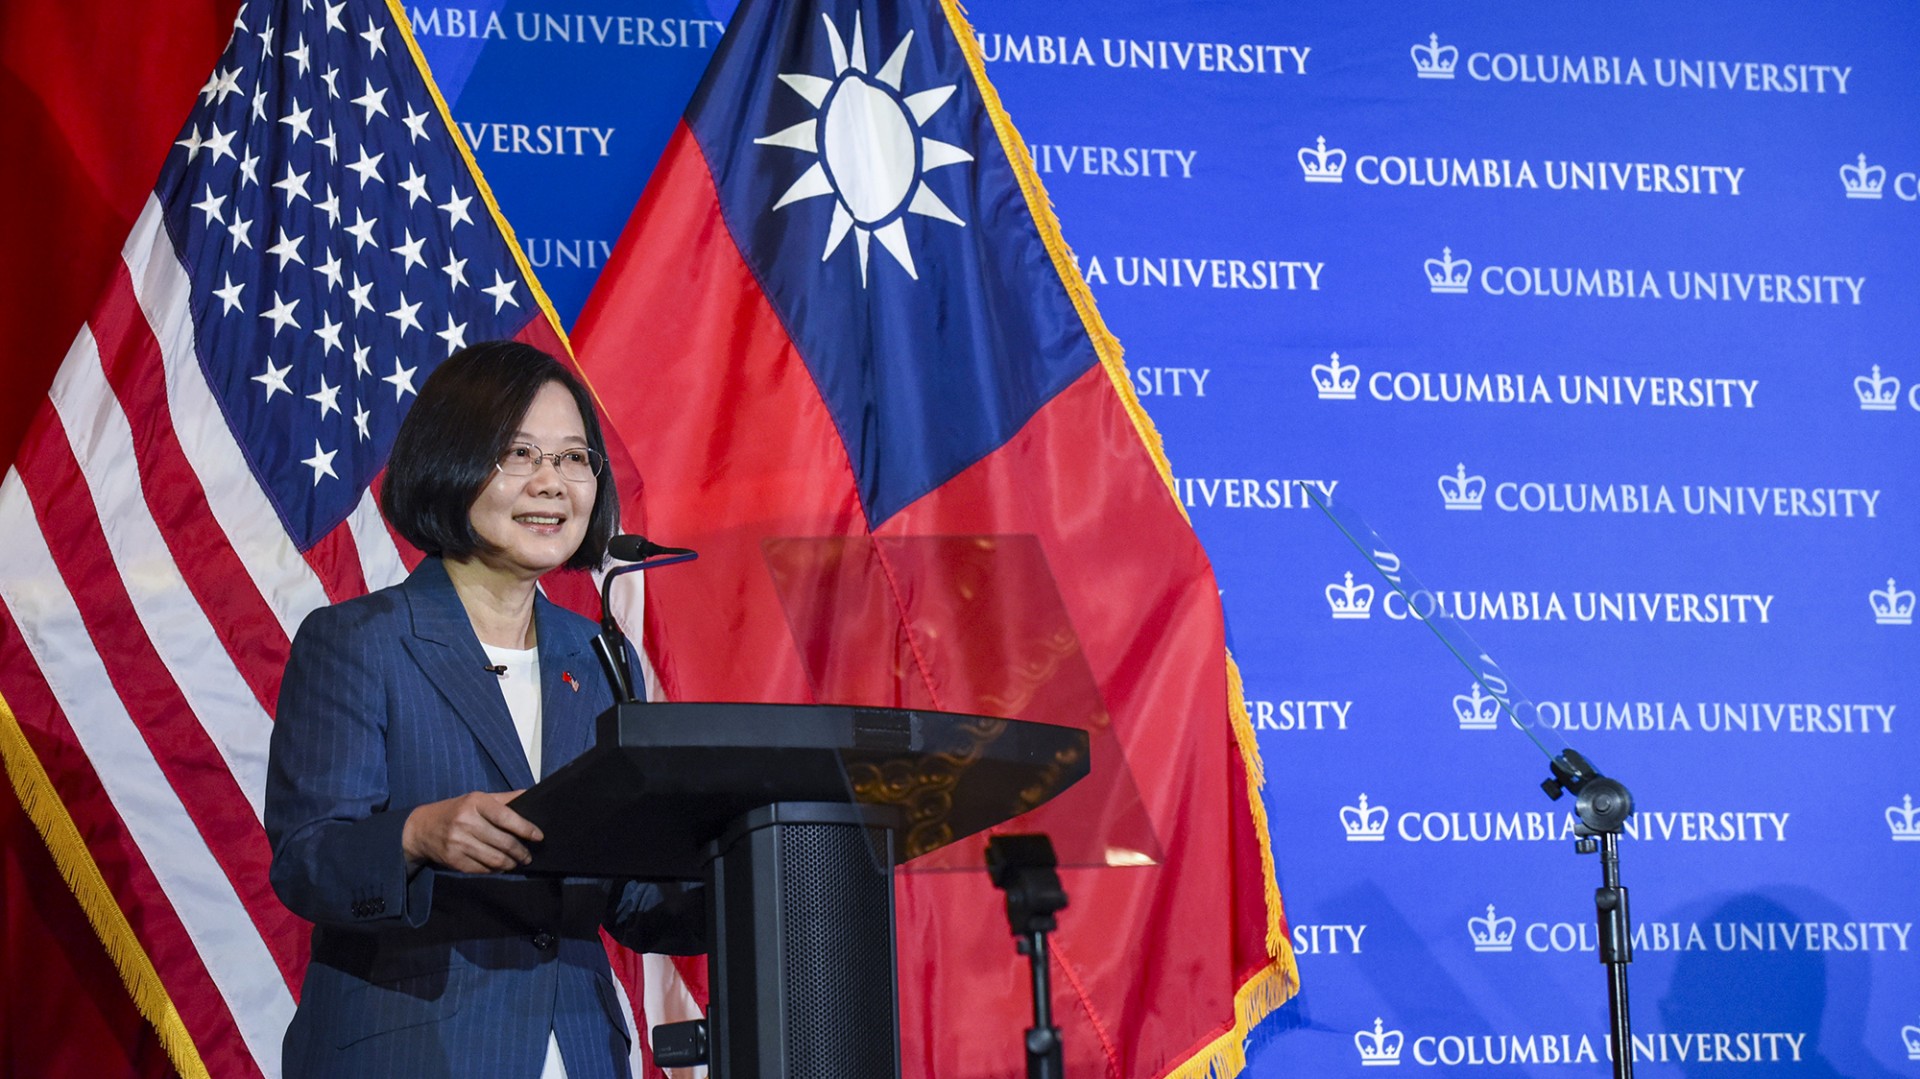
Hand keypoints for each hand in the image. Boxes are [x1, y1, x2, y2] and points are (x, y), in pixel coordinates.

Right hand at [402, 791, 543, 872]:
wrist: (421, 828)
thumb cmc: (456, 811)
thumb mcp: (477, 798)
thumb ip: (504, 799)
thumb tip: (530, 796)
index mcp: (475, 803)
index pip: (507, 817)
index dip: (526, 829)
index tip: (538, 836)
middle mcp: (466, 822)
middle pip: (504, 842)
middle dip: (521, 852)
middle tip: (528, 855)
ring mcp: (458, 842)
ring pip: (495, 859)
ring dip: (511, 863)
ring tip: (516, 862)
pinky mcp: (454, 860)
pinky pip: (482, 869)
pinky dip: (495, 869)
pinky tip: (499, 866)